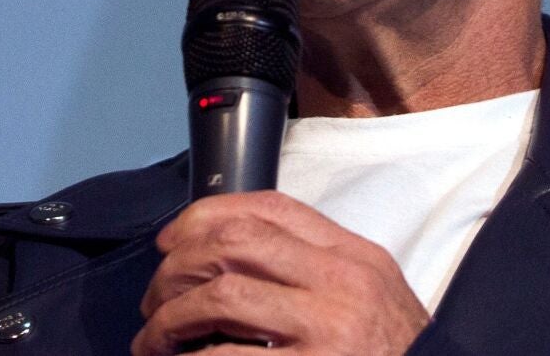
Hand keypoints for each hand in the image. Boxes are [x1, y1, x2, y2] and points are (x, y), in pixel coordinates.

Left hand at [133, 191, 428, 355]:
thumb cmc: (394, 351)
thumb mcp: (372, 293)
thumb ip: (319, 268)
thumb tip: (235, 257)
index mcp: (354, 257)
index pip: (271, 208)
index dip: (207, 215)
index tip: (173, 239)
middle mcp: (341, 283)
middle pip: (236, 242)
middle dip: (178, 266)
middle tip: (157, 298)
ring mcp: (326, 329)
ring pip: (222, 294)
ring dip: (172, 316)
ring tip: (155, 338)